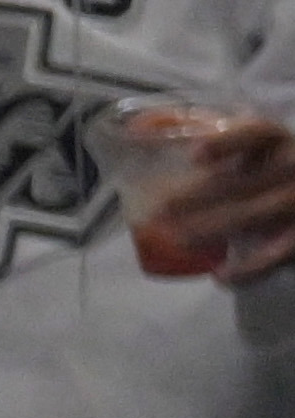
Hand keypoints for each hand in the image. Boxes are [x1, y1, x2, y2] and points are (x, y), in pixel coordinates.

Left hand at [140, 116, 294, 284]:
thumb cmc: (268, 171)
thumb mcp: (251, 152)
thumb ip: (213, 144)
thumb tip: (146, 149)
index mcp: (276, 141)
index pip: (256, 133)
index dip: (227, 142)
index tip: (194, 155)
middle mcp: (292, 168)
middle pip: (243, 181)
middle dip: (198, 197)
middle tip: (160, 210)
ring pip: (253, 216)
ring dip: (211, 230)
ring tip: (177, 240)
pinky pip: (274, 255)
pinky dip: (247, 269)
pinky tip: (219, 275)